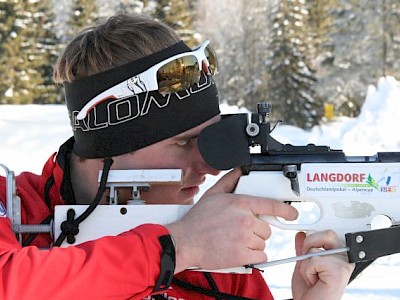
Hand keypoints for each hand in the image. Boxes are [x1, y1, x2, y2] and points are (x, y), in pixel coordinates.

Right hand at [166, 168, 297, 272]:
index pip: (271, 205)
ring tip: (235, 241)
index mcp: (241, 204)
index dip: (286, 210)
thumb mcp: (213, 194)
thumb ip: (229, 180)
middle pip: (266, 228)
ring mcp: (245, 238)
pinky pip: (260, 256)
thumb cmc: (197, 221)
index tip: (292, 213)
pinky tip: (238, 251)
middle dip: (256, 230)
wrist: (185, 241)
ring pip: (263, 243)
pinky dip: (252, 256)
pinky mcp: (243, 255)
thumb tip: (238, 170)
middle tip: (240, 231)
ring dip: (253, 244)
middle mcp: (246, 220)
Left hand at [291, 230, 354, 299]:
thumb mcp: (304, 265)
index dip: (316, 237)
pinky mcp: (339, 270)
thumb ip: (304, 249)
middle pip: (327, 233)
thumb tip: (302, 234)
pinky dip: (307, 271)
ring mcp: (344, 264)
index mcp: (339, 255)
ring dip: (306, 263)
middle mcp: (345, 258)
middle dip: (310, 245)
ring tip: (314, 276)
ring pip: (315, 248)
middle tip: (310, 263)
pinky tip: (315, 281)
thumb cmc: (310, 292)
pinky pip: (313, 260)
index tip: (310, 247)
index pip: (328, 233)